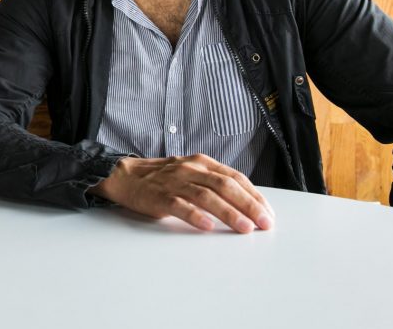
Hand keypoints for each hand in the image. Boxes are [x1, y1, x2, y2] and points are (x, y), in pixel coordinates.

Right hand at [91, 154, 274, 232]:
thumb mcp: (191, 172)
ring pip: (206, 195)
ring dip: (228, 212)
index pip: (234, 178)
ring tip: (244, 228)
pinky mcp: (159, 197)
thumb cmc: (161, 178)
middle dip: (248, 205)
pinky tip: (207, 226)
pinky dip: (194, 215)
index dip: (254, 195)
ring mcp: (174, 182)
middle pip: (225, 186)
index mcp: (202, 163)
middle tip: (263, 223)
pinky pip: (179, 205)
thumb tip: (245, 203)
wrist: (125, 176)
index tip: (268, 213)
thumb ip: (214, 183)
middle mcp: (190, 169)